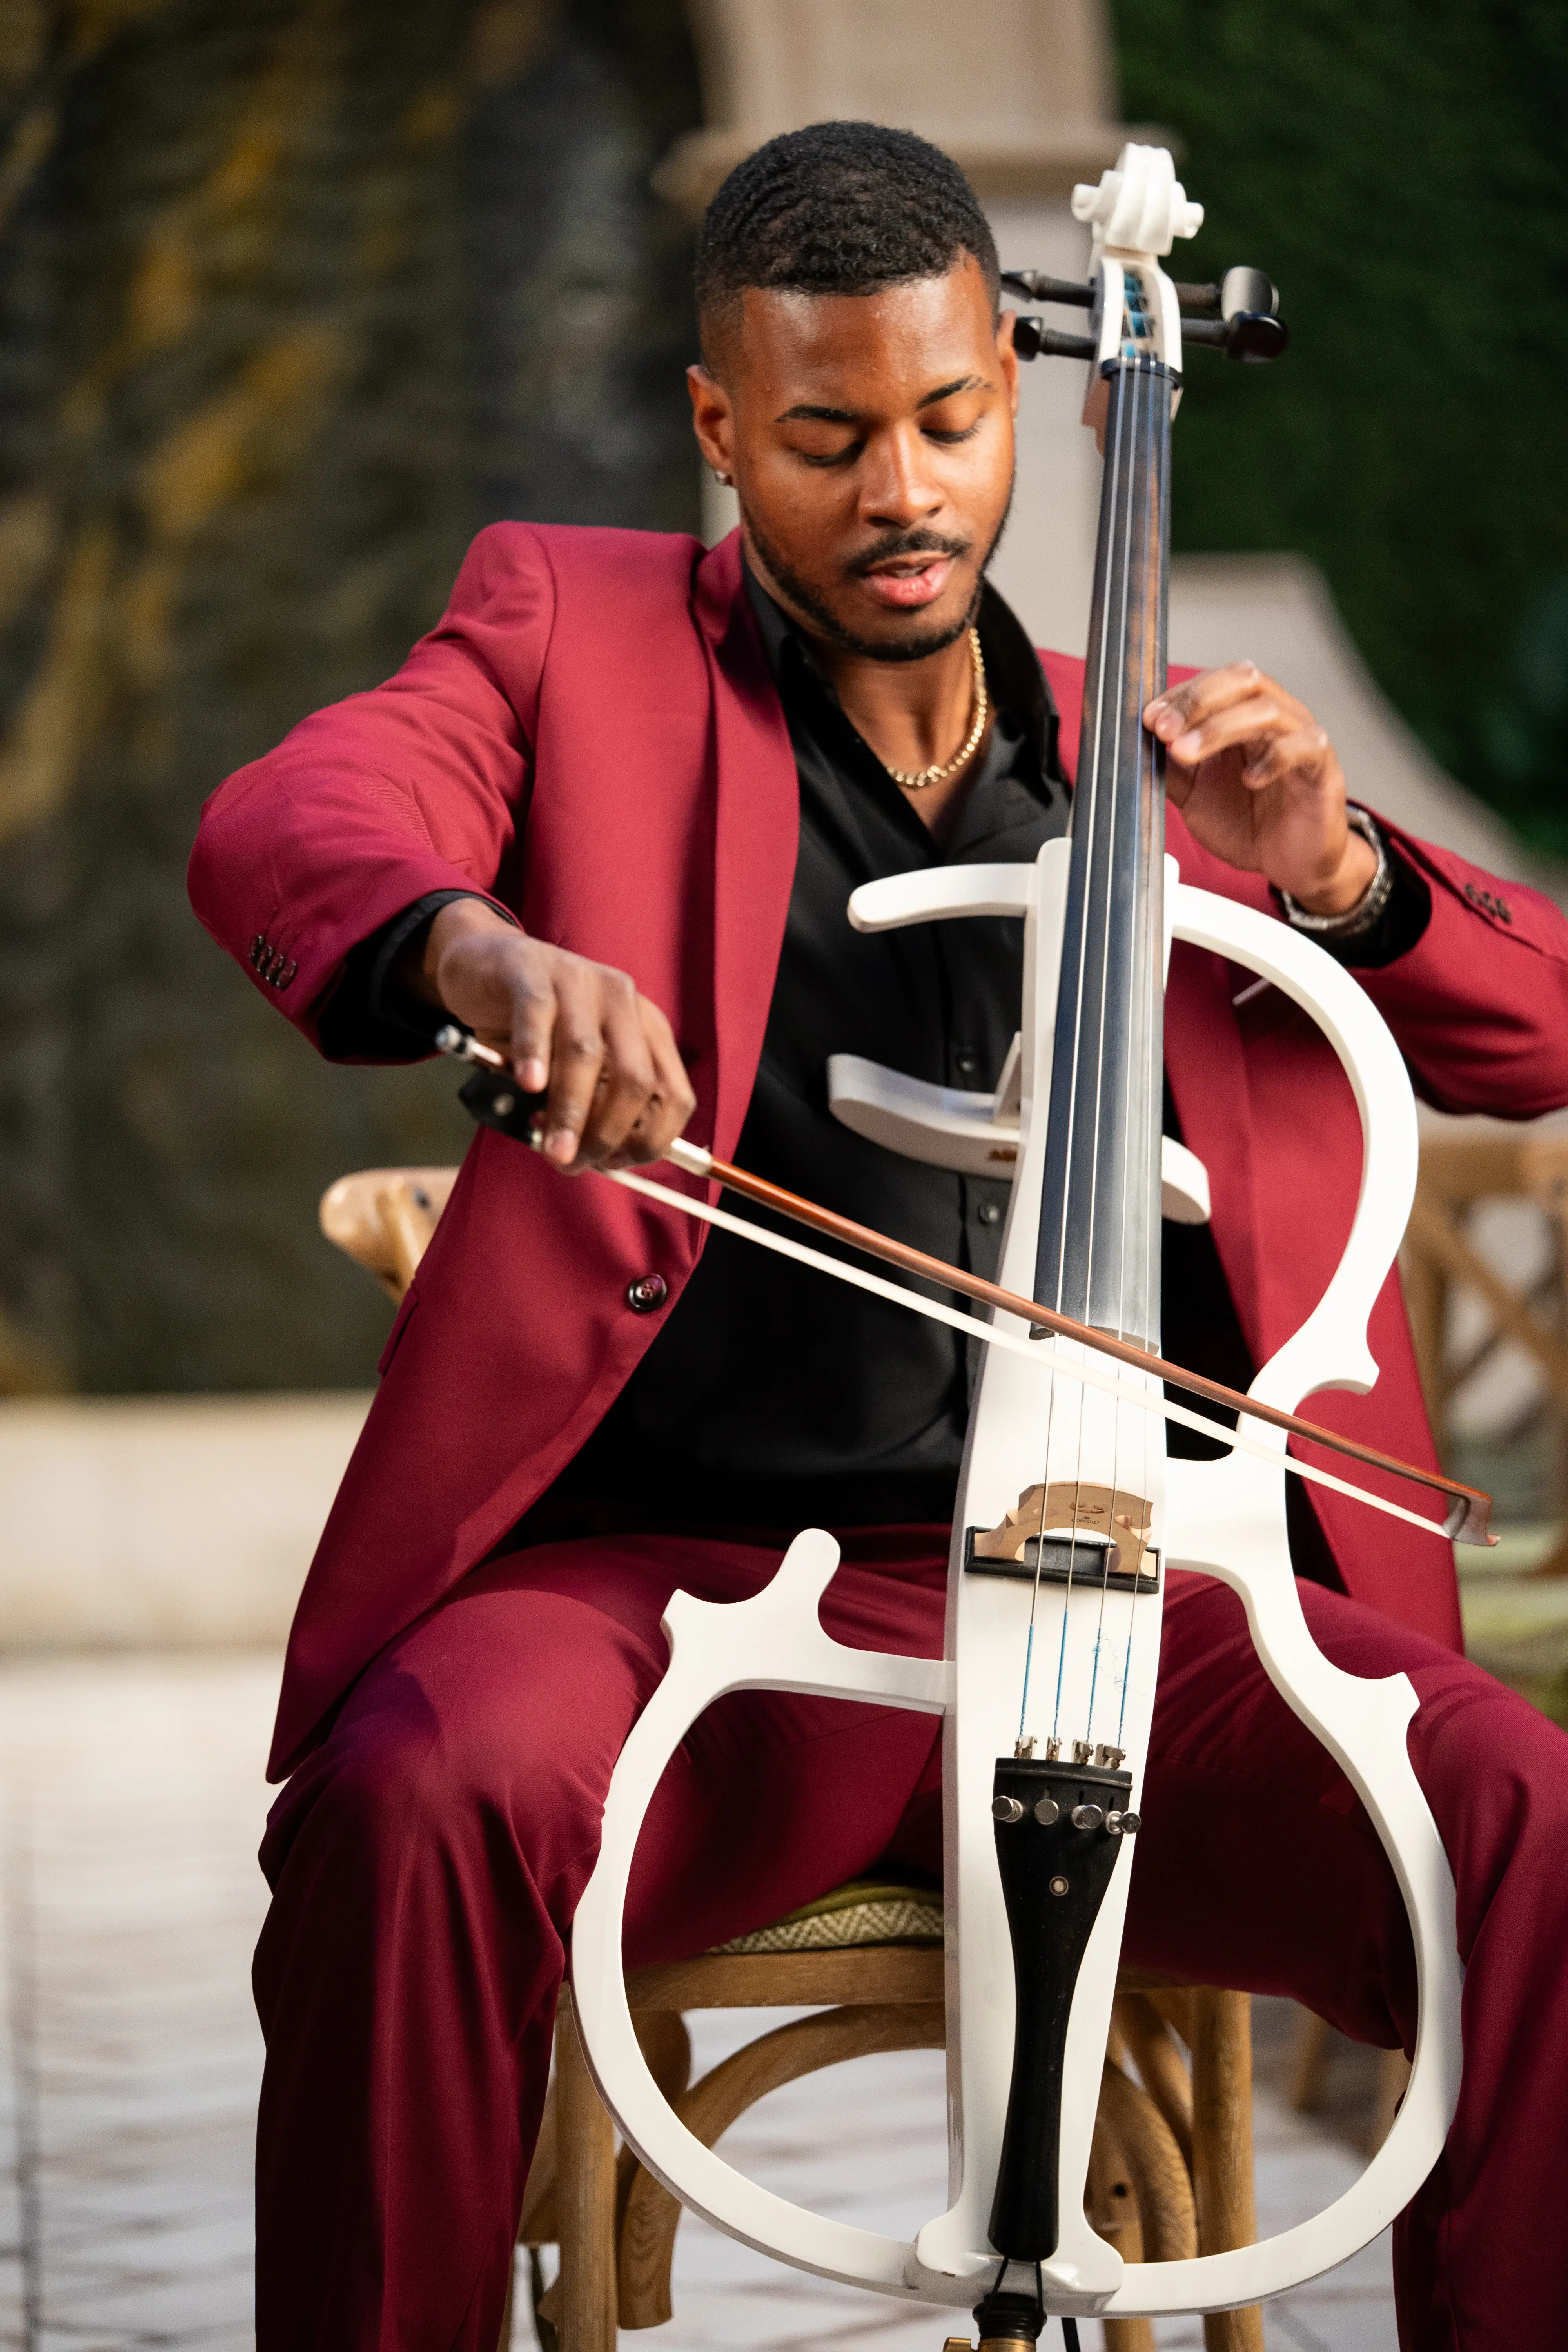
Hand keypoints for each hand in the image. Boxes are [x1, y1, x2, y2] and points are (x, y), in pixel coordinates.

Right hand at [401, 900, 695, 1169]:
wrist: (485, 964)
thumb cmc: (535, 1028)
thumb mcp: (575, 1067)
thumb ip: (593, 1103)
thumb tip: (597, 1159)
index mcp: (646, 1028)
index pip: (674, 1094)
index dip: (651, 1139)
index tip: (615, 1165)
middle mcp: (622, 1000)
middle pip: (635, 1078)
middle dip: (608, 1133)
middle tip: (573, 1162)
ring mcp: (577, 979)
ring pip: (586, 1053)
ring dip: (570, 1111)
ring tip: (551, 1149)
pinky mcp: (530, 971)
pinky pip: (537, 1014)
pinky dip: (534, 1054)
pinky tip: (528, 1085)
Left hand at [1144, 663, 1376, 914]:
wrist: (1289, 862)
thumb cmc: (1247, 821)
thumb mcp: (1193, 795)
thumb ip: (1168, 769)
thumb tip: (1132, 749)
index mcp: (1242, 715)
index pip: (1214, 682)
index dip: (1180, 696)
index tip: (1149, 719)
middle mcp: (1274, 717)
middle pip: (1244, 680)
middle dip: (1197, 700)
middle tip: (1163, 729)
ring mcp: (1301, 737)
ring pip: (1267, 711)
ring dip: (1220, 728)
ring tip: (1186, 752)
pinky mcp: (1322, 767)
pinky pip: (1302, 747)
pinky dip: (1273, 758)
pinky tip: (1248, 779)